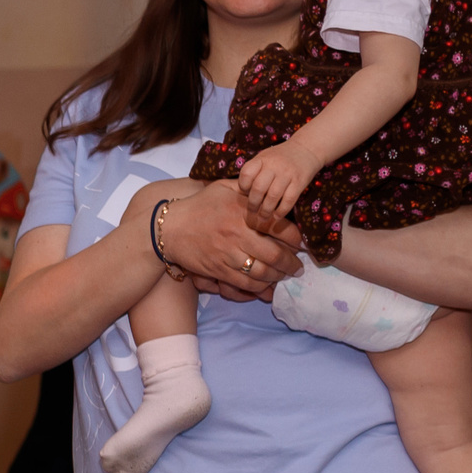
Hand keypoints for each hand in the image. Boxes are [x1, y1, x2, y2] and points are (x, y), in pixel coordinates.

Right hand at [151, 182, 303, 303]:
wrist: (169, 229)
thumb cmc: (199, 206)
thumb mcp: (225, 187)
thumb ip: (249, 188)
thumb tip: (269, 185)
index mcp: (244, 213)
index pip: (280, 228)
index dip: (296, 239)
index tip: (302, 244)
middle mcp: (238, 236)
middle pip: (275, 255)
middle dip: (291, 264)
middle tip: (298, 268)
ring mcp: (227, 255)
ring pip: (261, 272)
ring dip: (277, 277)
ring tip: (283, 277)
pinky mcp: (217, 270)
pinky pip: (244, 283)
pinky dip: (258, 287)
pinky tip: (265, 286)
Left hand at [236, 141, 318, 229]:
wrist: (307, 148)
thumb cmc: (280, 158)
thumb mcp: (264, 158)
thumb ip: (254, 172)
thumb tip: (240, 194)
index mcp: (262, 159)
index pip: (246, 174)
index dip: (243, 186)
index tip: (245, 193)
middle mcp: (274, 165)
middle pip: (258, 188)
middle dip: (253, 204)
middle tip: (252, 212)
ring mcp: (288, 173)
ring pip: (273, 196)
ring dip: (266, 211)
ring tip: (262, 218)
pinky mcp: (300, 181)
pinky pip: (289, 200)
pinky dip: (281, 211)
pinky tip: (277, 216)